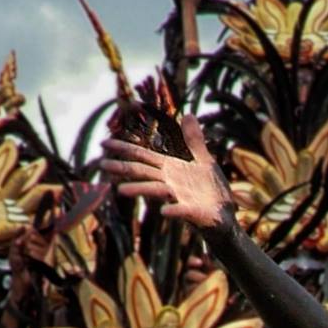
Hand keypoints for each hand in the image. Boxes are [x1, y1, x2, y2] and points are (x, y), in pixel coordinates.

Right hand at [101, 114, 230, 228]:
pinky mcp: (192, 211)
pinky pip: (181, 211)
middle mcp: (170, 182)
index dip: (124, 149)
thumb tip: (188, 114)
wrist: (225, 213)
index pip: (143, 155)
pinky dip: (173, 211)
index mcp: (170, 168)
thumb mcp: (204, 160)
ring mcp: (179, 197)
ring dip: (139, 189)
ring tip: (120, 190)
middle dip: (123, 168)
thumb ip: (194, 140)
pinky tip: (164, 212)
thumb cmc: (211, 189)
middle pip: (142, 172)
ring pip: (155, 190)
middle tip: (102, 164)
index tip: (104, 144)